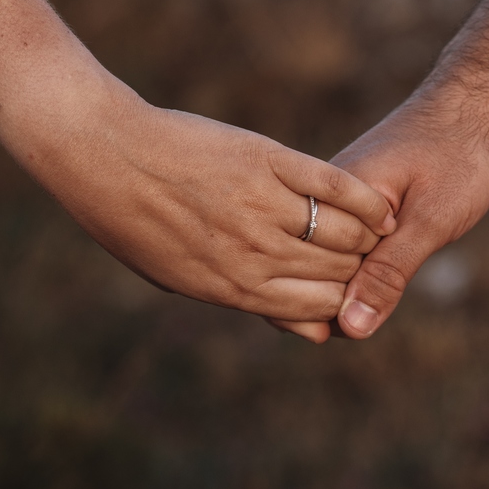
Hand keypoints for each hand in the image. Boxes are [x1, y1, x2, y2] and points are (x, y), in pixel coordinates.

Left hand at [27, 80, 395, 331]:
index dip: (344, 303)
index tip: (352, 291)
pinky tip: (381, 205)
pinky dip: (366, 199)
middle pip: (338, 273)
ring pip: (345, 233)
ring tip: (380, 231)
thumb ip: (248, 299)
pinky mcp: (270, 161)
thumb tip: (310, 332)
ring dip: (370, 236)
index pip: (318, 310)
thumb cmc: (136, 221)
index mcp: (232, 288)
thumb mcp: (183, 277)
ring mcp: (263, 206)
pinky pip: (335, 186)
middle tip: (372, 258)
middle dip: (361, 270)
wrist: (107, 155)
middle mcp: (254, 253)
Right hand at [267, 87, 488, 341]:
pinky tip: (384, 273)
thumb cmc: (456, 157)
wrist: (470, 105)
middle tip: (390, 281)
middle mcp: (321, 201)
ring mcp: (332, 204)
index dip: (340, 307)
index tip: (378, 300)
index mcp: (330, 200)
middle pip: (312, 277)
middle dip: (340, 300)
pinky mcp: (347, 206)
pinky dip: (358, 268)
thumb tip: (350, 328)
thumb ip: (389, 274)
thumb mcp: (430, 221)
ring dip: (349, 285)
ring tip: (390, 278)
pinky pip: (340, 250)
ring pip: (326, 266)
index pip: (314, 279)